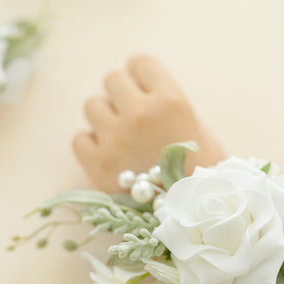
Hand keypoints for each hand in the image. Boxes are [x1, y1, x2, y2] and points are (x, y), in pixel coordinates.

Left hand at [73, 55, 223, 191]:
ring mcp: (115, 140)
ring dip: (105, 118)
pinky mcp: (97, 166)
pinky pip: (79, 139)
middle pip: (112, 79)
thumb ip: (167, 105)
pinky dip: (91, 145)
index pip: (139, 62)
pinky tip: (109, 155)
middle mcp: (140, 114)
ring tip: (121, 137)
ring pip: (92, 105)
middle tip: (132, 114)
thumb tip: (143, 94)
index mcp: (170, 101)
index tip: (142, 86)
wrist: (197, 221)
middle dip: (121, 94)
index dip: (140, 74)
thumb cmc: (204, 174)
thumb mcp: (198, 129)